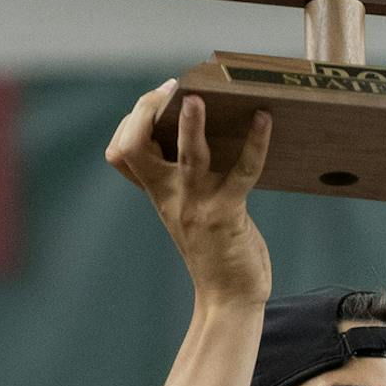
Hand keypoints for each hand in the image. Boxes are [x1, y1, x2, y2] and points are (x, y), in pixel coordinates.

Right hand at [104, 80, 270, 304]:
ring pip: (187, 156)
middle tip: (171, 89)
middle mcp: (170, 195)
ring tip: (195, 98)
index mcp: (157, 193)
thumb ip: (181, 182)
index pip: (121, 152)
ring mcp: (197, 204)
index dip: (130, 121)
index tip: (156, 97)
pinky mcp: (228, 212)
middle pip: (134, 147)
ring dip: (191, 125)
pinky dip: (255, 144)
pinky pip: (242, 171)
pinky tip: (264, 121)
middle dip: (146, 111)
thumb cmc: (214, 249)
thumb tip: (195, 138)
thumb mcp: (185, 212)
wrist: (229, 296)